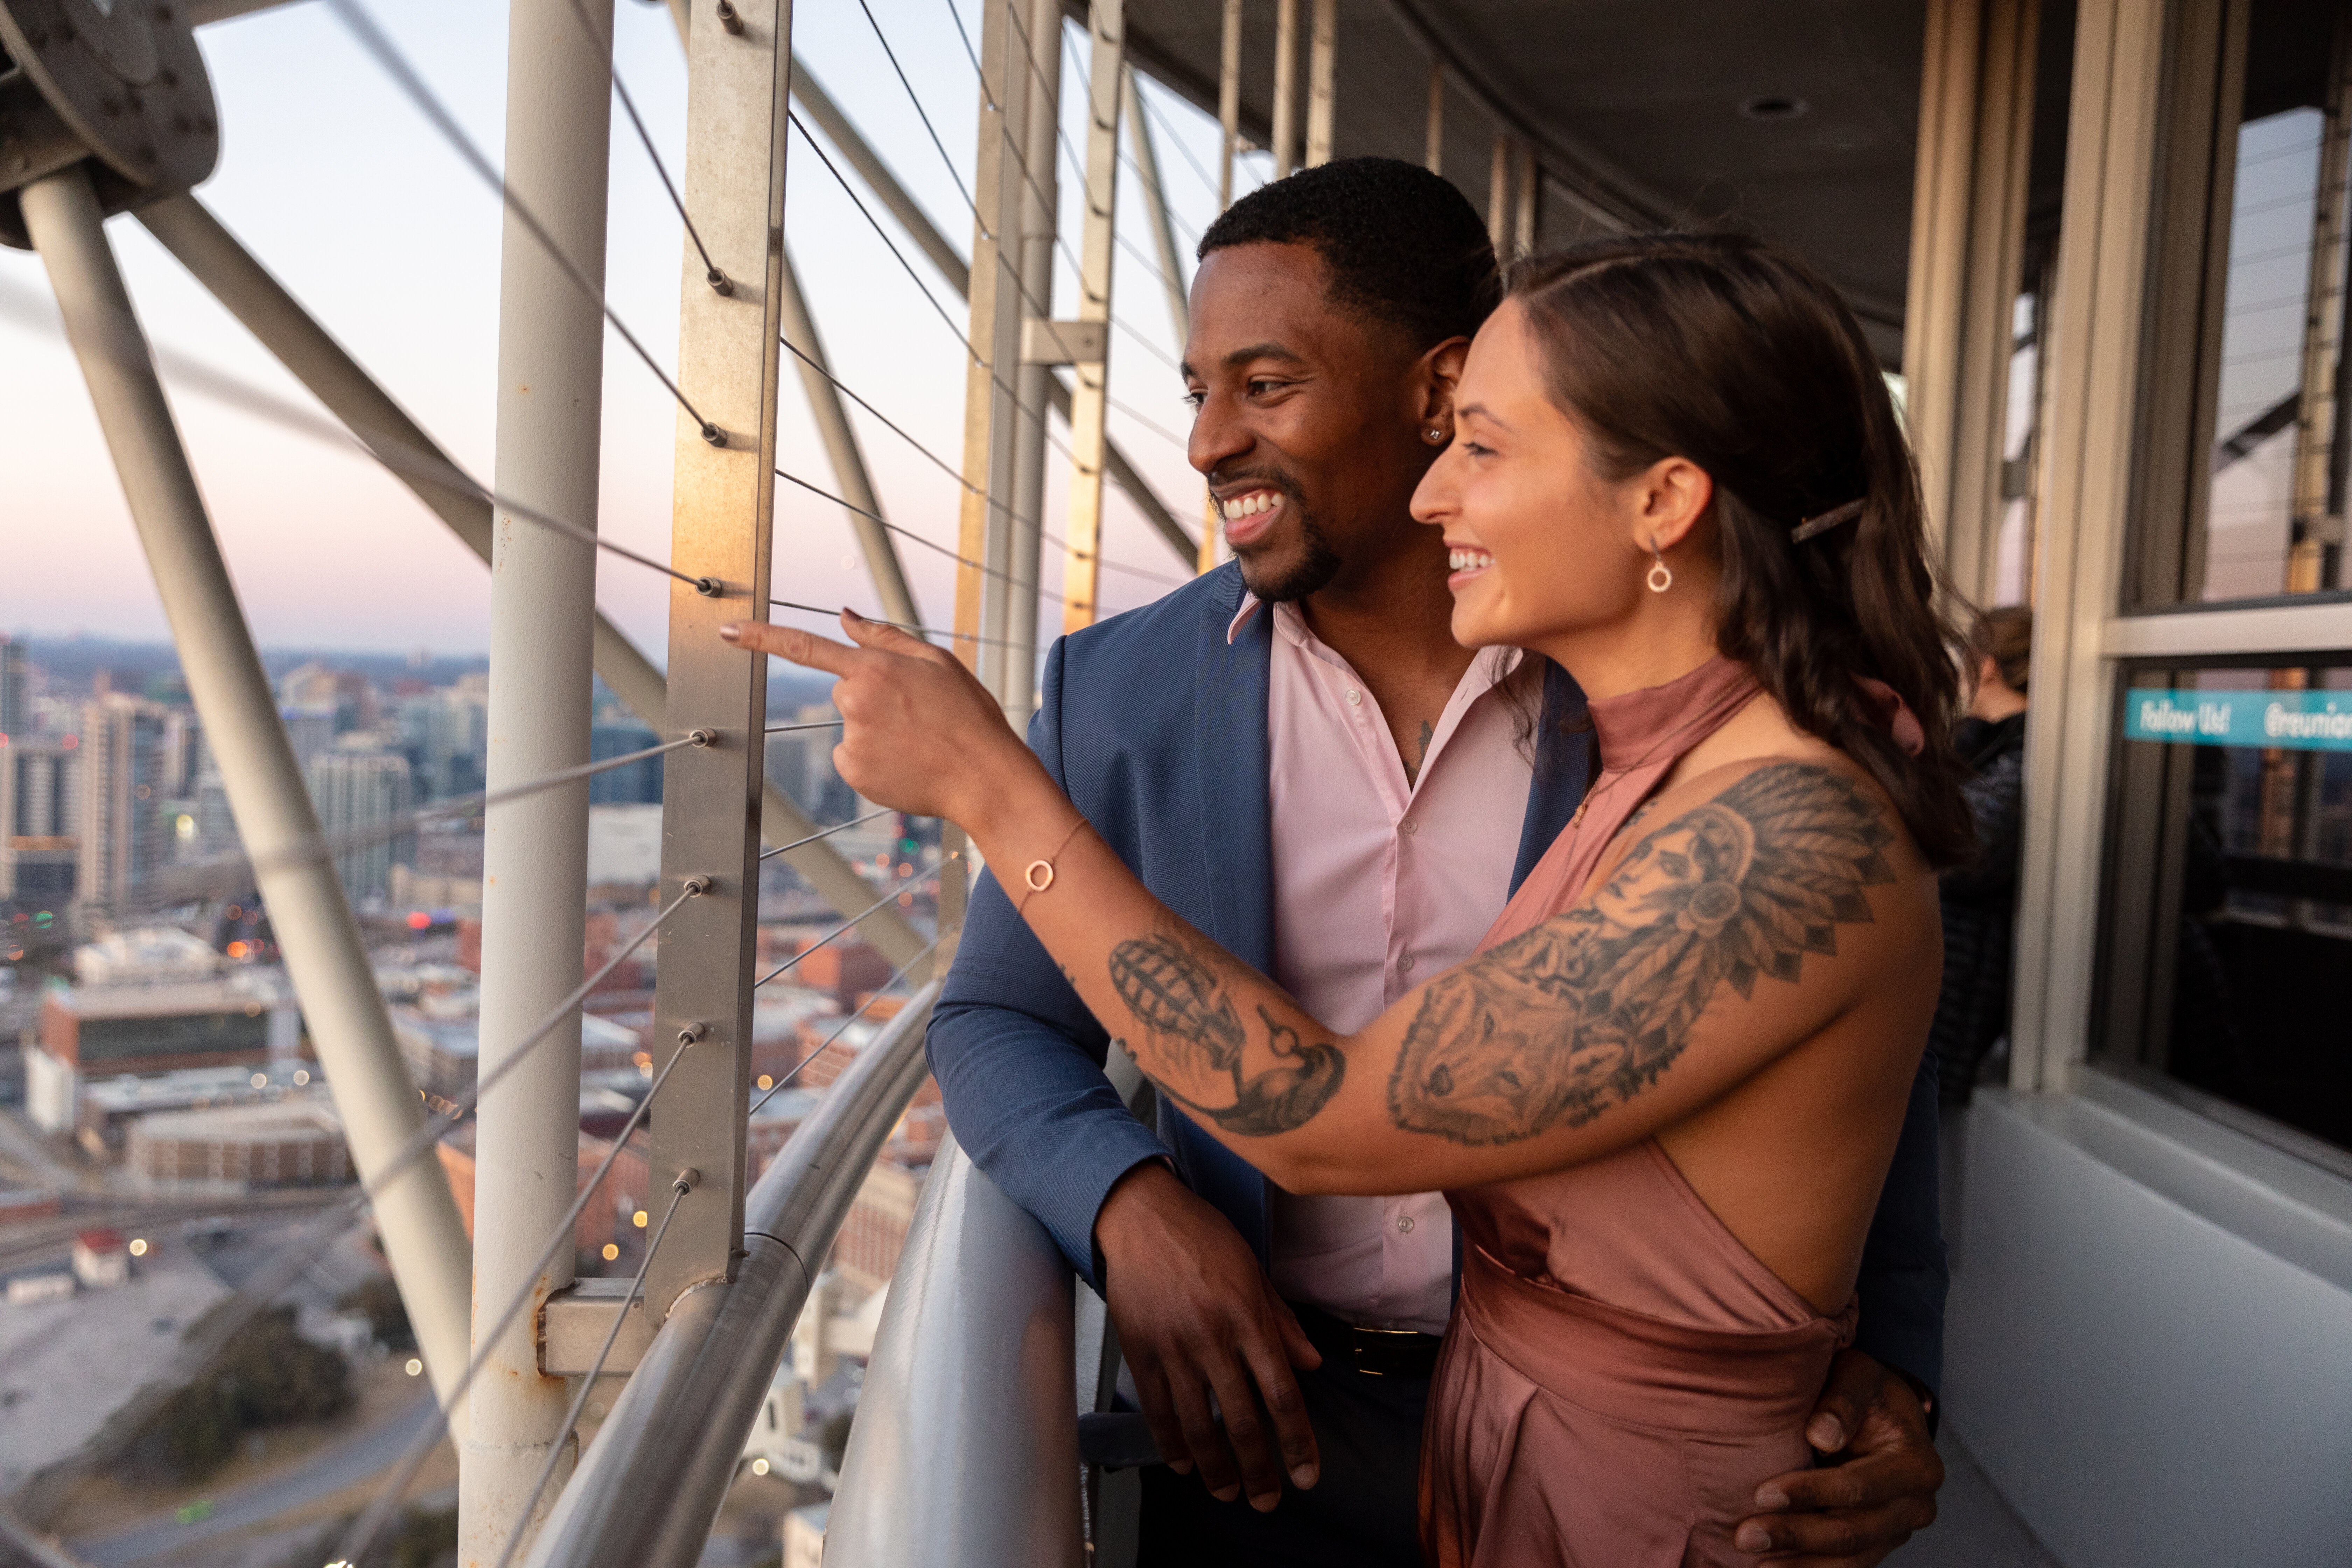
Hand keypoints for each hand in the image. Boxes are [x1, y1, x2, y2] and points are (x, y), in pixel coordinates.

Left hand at [719, 612, 1041, 826]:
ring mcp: (853, 740)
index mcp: (874, 668)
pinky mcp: (854, 772)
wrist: (985, 777)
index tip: (728, 632)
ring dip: (877, 729)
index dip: (762, 637)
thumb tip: (845, 617)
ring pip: (852, 724)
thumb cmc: (968, 715)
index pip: (805, 647)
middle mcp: (856, 702)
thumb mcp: (937, 663)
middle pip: (845, 690)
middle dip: (872, 696)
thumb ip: (885, 637)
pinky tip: (907, 762)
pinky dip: (874, 759)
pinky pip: (853, 757)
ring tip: (917, 741)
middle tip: (916, 713)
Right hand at [1095, 1160, 1322, 1511]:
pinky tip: (1184, 1465)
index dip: (1297, 1442)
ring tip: (1228, 1492)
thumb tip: (1313, 1365)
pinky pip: (1158, 1410)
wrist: (1142, 1216)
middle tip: (1267, 1500)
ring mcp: (1174, 1348)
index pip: (1282, 1394)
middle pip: (1242, 1420)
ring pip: (1198, 1425)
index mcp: (1249, 1318)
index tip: (1306, 1476)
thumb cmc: (1203, 1237)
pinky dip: (1171, 1443)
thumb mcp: (1255, 1272)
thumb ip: (1283, 1322)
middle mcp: (1214, 1338)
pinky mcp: (1140, 1351)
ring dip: (1216, 1468)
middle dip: (1259, 1469)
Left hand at [1733, 1349, 1941, 1563]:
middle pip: (1852, 1531)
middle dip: (1796, 1536)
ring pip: (1848, 1558)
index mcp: (1917, 1465)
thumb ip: (1842, 1399)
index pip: (1859, 1486)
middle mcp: (1915, 1506)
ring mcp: (1897, 1530)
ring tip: (1753, 1560)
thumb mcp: (1858, 1375)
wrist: (1884, 1413)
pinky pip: (1844, 1564)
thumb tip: (1821, 1435)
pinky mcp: (1878, 1543)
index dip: (1811, 1493)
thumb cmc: (1866, 1389)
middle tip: (1745, 1536)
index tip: (1762, 1494)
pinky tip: (1771, 1567)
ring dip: (1798, 1563)